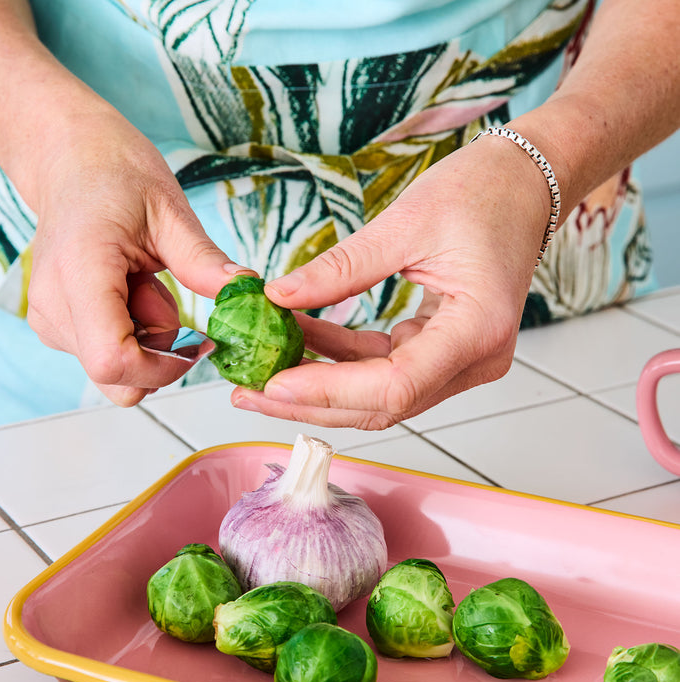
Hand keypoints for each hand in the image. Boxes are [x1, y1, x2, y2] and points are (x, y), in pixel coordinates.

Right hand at [26, 108, 246, 405]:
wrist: (70, 161)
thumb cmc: (115, 177)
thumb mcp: (170, 212)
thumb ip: (204, 261)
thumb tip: (247, 292)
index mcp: (81, 273)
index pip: (113, 362)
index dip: (163, 368)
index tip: (195, 343)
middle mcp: (54, 306)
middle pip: (116, 377)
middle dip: (159, 355)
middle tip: (168, 301)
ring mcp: (49, 320)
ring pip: (113, 371)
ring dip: (147, 341)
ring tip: (145, 285)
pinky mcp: (55, 326)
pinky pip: (105, 356)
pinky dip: (132, 335)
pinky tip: (131, 292)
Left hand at [231, 136, 551, 428]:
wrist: (524, 183)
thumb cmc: (484, 191)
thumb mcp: (404, 223)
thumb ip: (341, 269)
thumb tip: (278, 297)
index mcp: (478, 329)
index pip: (394, 387)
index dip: (329, 392)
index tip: (273, 385)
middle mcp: (477, 359)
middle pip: (383, 405)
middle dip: (312, 401)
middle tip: (250, 391)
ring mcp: (464, 361)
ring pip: (381, 395)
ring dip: (322, 385)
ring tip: (264, 371)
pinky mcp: (446, 351)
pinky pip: (387, 369)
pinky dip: (343, 361)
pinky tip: (301, 343)